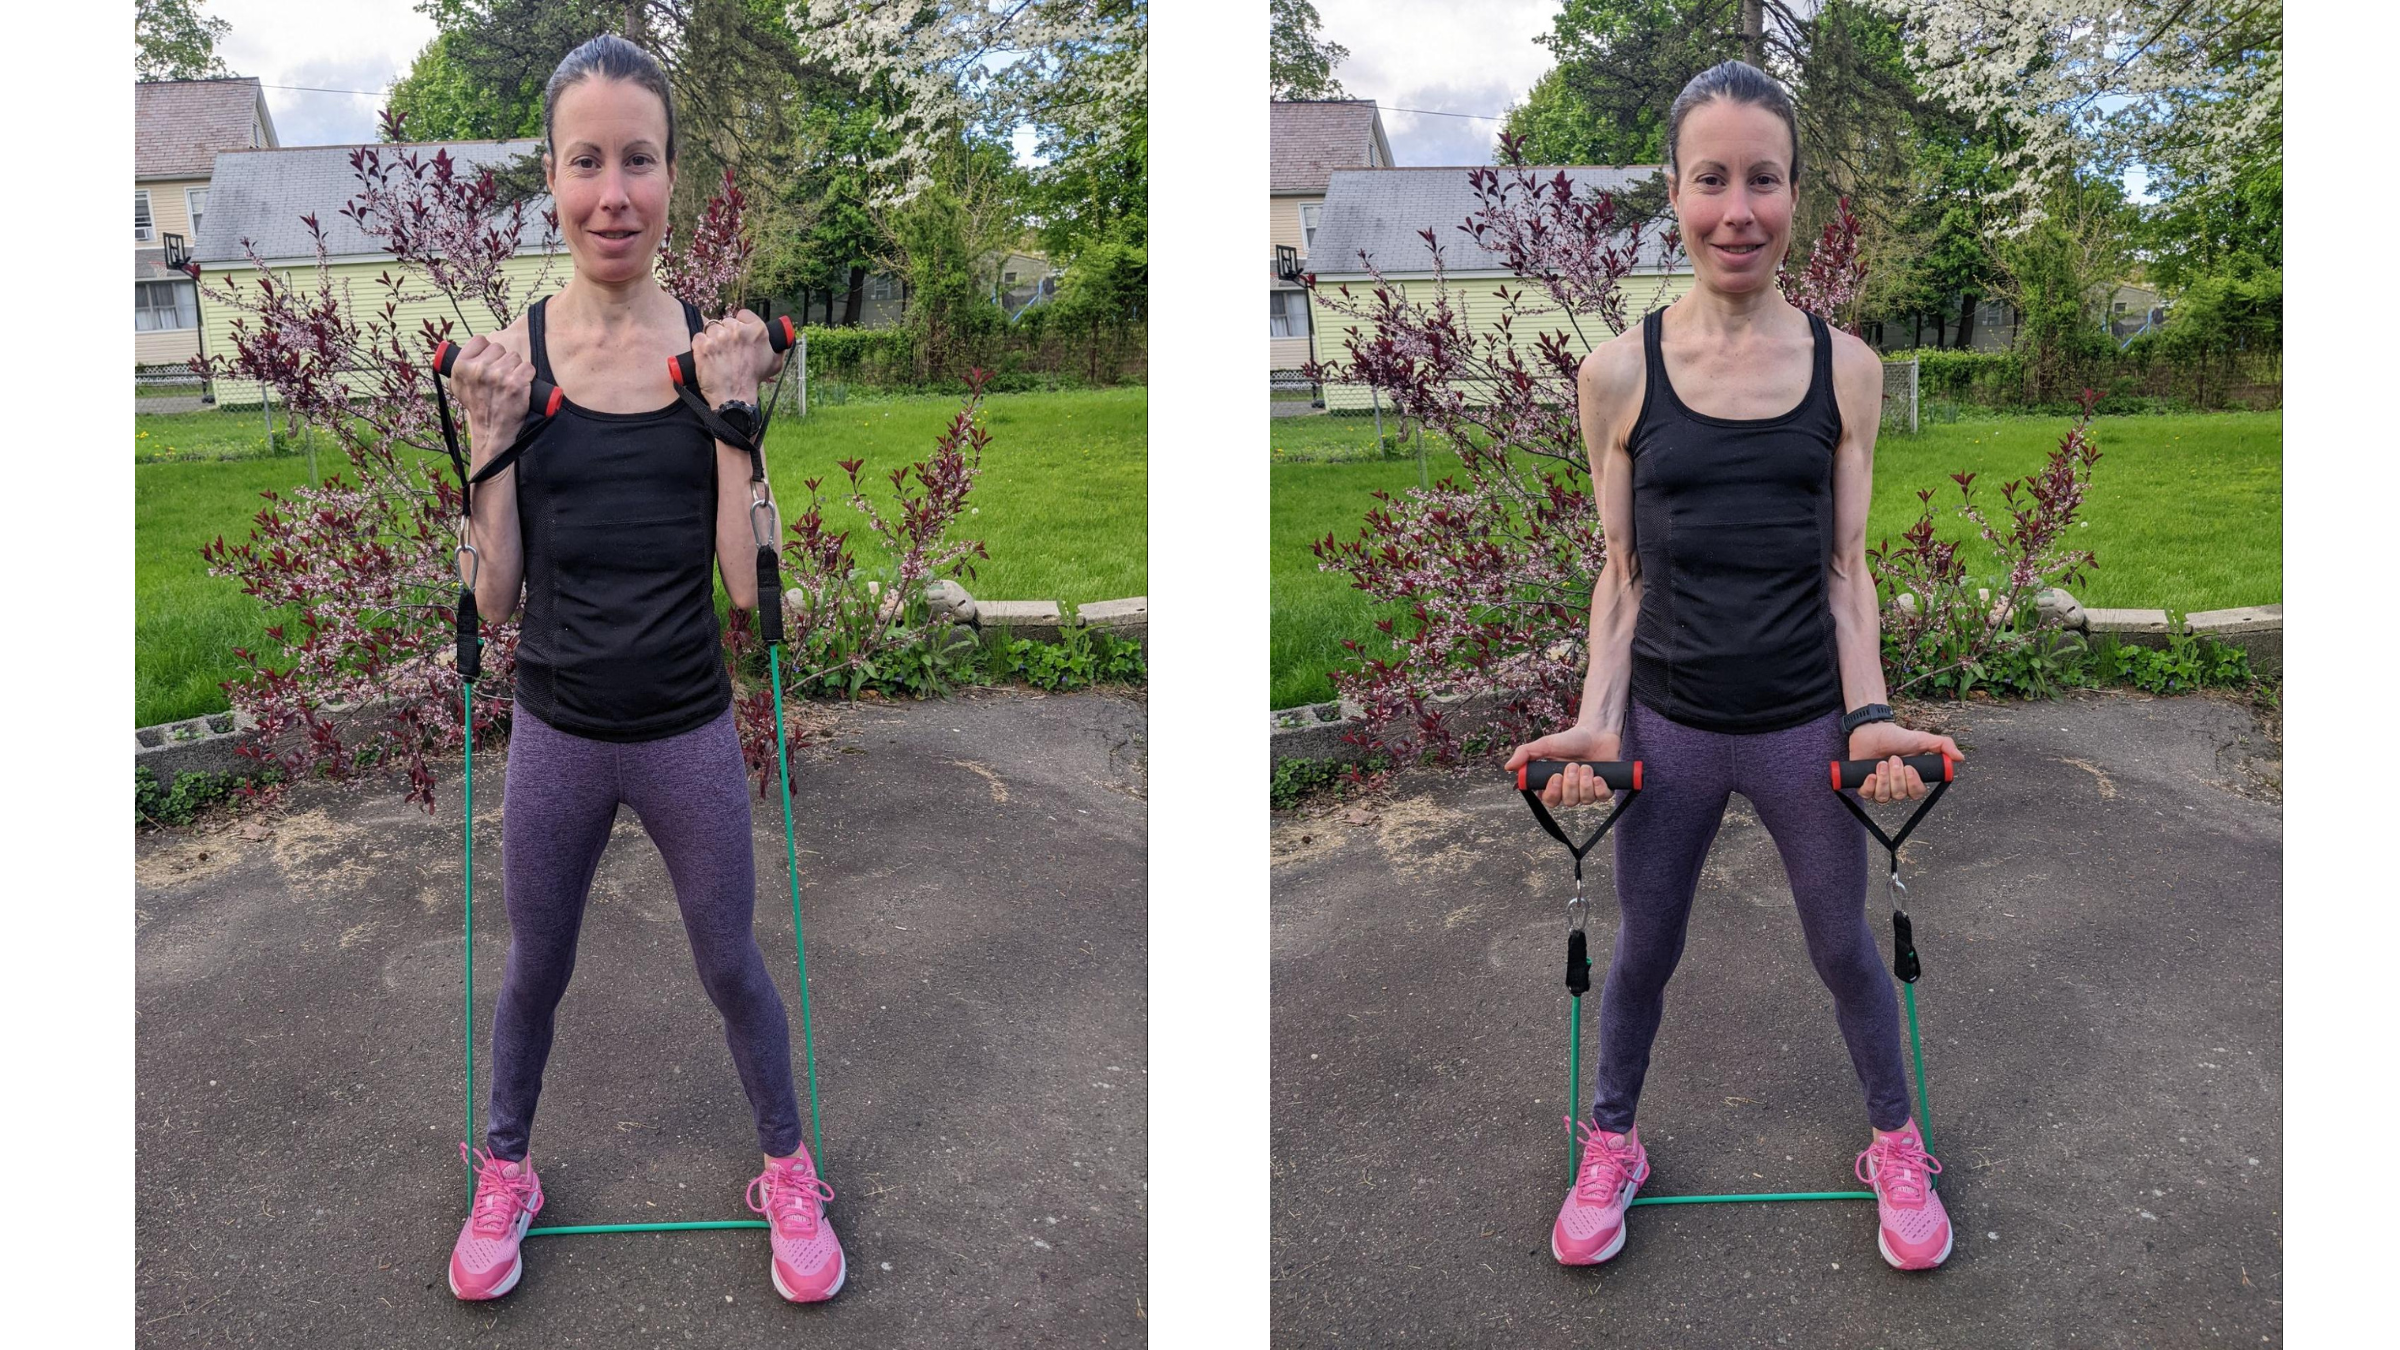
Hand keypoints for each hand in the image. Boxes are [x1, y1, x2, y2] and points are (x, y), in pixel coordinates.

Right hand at [448, 335, 532, 462]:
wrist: (491, 430)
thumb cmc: (476, 406)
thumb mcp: (457, 385)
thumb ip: (459, 366)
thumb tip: (453, 350)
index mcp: (461, 366)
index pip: (480, 340)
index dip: (486, 350)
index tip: (488, 362)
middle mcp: (479, 369)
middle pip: (499, 348)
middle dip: (501, 360)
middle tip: (499, 378)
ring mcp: (499, 376)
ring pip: (515, 357)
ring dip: (515, 368)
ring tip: (508, 383)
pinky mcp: (517, 384)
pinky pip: (528, 367)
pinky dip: (527, 375)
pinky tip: (520, 386)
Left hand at [694, 309, 777, 406]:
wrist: (735, 397)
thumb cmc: (753, 381)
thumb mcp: (775, 364)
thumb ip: (778, 349)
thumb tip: (781, 343)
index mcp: (757, 330)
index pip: (743, 314)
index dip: (740, 323)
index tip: (738, 331)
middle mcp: (738, 331)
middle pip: (726, 322)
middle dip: (726, 333)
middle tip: (727, 348)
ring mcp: (719, 337)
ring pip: (711, 328)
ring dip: (712, 338)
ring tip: (716, 353)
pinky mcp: (703, 345)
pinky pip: (698, 337)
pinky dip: (700, 346)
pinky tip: (706, 355)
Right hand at [1505, 725, 1622, 808]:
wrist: (1596, 732)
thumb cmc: (1570, 739)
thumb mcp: (1545, 744)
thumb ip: (1525, 754)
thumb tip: (1508, 767)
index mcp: (1555, 784)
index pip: (1550, 801)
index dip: (1552, 793)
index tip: (1555, 777)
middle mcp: (1571, 791)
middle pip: (1568, 802)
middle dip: (1571, 784)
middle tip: (1573, 766)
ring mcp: (1588, 792)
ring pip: (1585, 800)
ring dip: (1585, 782)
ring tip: (1587, 766)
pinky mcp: (1604, 789)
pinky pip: (1602, 797)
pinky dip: (1599, 788)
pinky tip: (1598, 776)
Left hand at [1845, 721, 1962, 803]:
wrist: (1872, 730)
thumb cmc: (1897, 736)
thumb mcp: (1922, 739)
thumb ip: (1943, 746)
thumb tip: (1960, 758)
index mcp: (1911, 780)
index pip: (1917, 793)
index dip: (1913, 784)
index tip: (1909, 768)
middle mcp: (1896, 787)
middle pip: (1900, 795)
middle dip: (1896, 777)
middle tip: (1893, 759)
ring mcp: (1880, 788)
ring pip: (1884, 797)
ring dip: (1883, 779)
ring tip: (1880, 762)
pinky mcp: (1864, 786)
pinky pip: (1867, 795)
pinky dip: (1869, 786)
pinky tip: (1870, 774)